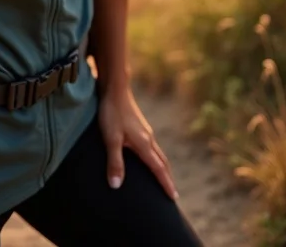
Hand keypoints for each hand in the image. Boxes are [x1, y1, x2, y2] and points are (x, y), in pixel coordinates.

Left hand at [97, 84, 178, 200]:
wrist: (115, 87)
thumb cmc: (112, 112)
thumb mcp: (111, 138)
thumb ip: (114, 162)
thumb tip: (116, 186)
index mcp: (144, 144)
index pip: (158, 169)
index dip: (166, 184)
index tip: (174, 198)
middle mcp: (149, 138)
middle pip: (162, 162)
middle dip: (168, 178)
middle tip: (172, 194)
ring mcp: (145, 131)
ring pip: (158, 153)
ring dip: (162, 168)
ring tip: (163, 179)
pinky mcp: (140, 126)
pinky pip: (152, 147)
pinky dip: (155, 157)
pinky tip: (148, 158)